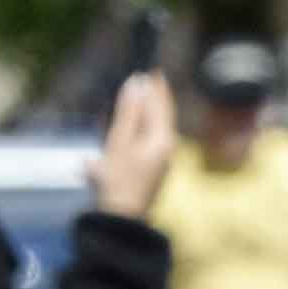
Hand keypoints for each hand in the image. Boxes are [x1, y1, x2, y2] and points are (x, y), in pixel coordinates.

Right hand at [94, 69, 176, 222]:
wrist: (122, 218)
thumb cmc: (119, 179)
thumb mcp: (120, 140)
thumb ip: (129, 111)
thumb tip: (137, 83)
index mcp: (163, 139)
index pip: (162, 105)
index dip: (158, 87)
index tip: (155, 70)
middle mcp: (168, 149)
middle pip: (161, 117)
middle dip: (154, 99)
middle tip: (148, 80)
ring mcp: (162, 161)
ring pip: (155, 130)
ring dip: (145, 115)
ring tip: (138, 100)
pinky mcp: (153, 170)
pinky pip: (148, 142)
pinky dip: (139, 131)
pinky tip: (129, 129)